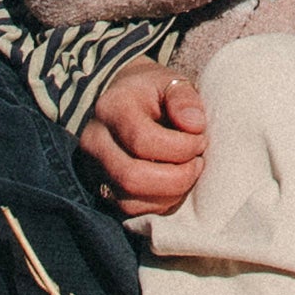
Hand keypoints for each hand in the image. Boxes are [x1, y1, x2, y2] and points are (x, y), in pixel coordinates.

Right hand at [79, 59, 207, 220]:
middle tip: (198, 162)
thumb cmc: (152, 93)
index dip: (180, 147)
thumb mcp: (170, 82)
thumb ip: (184, 98)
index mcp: (111, 108)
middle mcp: (94, 141)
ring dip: (170, 194)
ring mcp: (93, 169)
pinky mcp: (101, 190)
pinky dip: (159, 205)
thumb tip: (195, 126)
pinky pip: (130, 213)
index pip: (143, 140)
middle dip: (177, 177)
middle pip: (132, 177)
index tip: (201, 139)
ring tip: (188, 172)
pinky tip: (173, 185)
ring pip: (130, 202)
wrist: (122, 102)